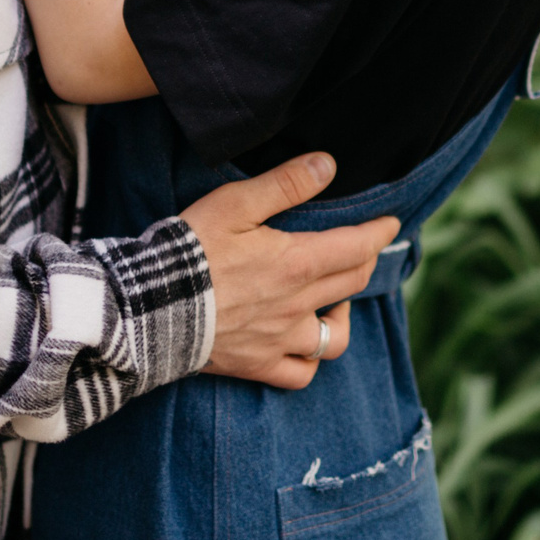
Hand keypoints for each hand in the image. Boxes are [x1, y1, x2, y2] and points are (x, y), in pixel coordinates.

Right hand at [180, 152, 398, 389]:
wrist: (148, 308)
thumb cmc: (189, 250)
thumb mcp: (235, 203)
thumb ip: (285, 184)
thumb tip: (327, 165)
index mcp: (297, 263)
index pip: (357, 248)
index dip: (379, 233)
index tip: (391, 223)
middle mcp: (297, 305)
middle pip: (352, 284)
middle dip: (365, 262)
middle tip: (362, 249)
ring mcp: (279, 339)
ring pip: (335, 338)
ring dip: (343, 315)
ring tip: (335, 299)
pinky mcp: (256, 365)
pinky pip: (299, 374)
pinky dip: (309, 361)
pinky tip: (304, 344)